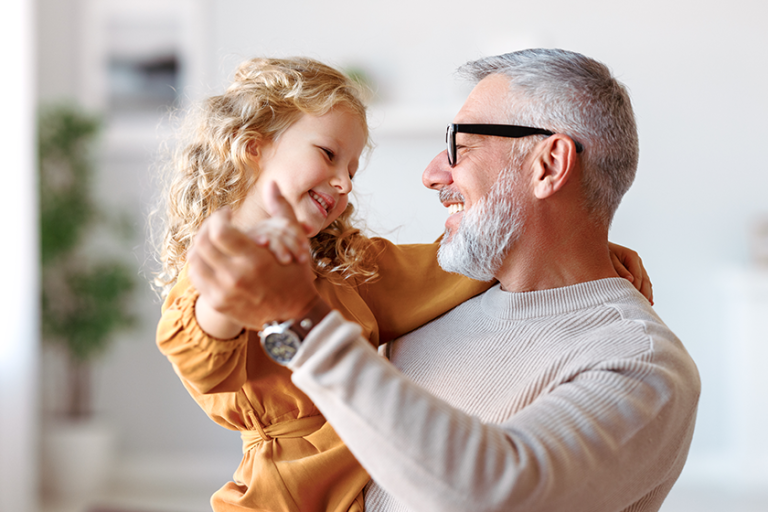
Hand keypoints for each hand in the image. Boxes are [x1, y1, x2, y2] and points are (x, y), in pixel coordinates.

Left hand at [188, 199, 318, 330]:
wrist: (293, 316)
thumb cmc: (296, 275)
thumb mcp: (295, 241)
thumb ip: (282, 209)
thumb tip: (272, 183)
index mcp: (254, 260)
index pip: (219, 231)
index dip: (218, 217)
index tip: (227, 213)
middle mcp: (235, 277)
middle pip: (202, 243)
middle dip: (207, 227)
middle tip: (217, 223)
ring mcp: (223, 292)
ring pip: (194, 260)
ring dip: (199, 244)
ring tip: (212, 239)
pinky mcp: (217, 302)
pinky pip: (196, 277)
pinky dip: (199, 263)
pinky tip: (211, 257)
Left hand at [608, 242, 653, 304]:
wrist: (596, 248)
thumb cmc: (602, 254)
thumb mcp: (609, 260)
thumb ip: (619, 270)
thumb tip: (630, 280)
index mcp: (632, 256)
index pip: (638, 276)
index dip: (636, 289)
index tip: (633, 300)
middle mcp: (637, 260)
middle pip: (644, 279)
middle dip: (644, 293)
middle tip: (641, 306)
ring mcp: (638, 265)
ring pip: (646, 281)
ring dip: (647, 293)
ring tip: (646, 306)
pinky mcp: (635, 270)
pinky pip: (643, 282)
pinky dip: (646, 291)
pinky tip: (648, 301)